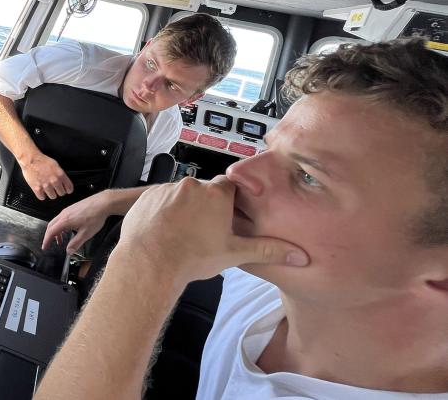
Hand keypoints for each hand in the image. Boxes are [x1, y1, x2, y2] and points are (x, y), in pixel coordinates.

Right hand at [20, 152, 73, 200]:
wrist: (30, 160)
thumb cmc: (42, 160)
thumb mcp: (55, 165)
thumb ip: (60, 174)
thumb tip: (64, 181)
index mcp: (60, 174)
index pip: (69, 188)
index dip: (68, 189)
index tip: (67, 190)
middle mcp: (54, 181)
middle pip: (61, 193)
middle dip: (59, 191)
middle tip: (56, 188)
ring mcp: (45, 186)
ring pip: (53, 196)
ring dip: (51, 194)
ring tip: (48, 189)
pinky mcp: (37, 189)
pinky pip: (42, 198)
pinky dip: (42, 195)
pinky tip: (41, 191)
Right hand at [41, 190, 113, 253]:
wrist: (103, 203)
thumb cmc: (95, 216)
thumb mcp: (86, 233)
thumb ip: (76, 243)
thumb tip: (69, 251)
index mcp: (65, 221)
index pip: (51, 232)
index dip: (46, 240)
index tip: (45, 247)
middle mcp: (64, 214)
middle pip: (51, 225)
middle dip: (49, 236)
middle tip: (49, 244)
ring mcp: (68, 210)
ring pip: (56, 221)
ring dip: (56, 231)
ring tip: (60, 239)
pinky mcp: (72, 208)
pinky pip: (62, 217)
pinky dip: (61, 225)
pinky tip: (68, 229)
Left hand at [116, 176, 308, 285]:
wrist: (150, 262)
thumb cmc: (192, 257)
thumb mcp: (235, 253)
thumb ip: (268, 250)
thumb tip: (299, 255)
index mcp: (216, 193)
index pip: (230, 186)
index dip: (231, 201)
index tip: (229, 215)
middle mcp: (192, 185)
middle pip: (205, 191)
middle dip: (207, 207)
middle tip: (205, 231)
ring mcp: (167, 189)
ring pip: (181, 195)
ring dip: (184, 208)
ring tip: (183, 234)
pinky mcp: (147, 196)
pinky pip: (159, 199)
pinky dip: (163, 211)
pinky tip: (165, 231)